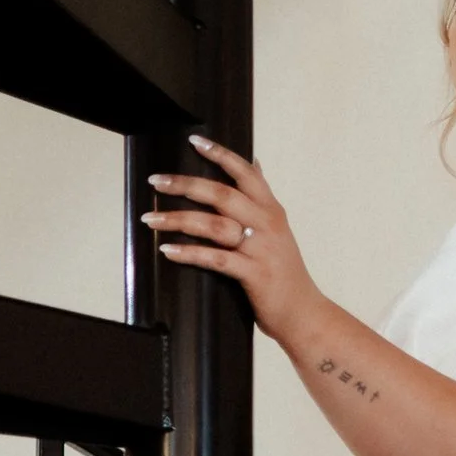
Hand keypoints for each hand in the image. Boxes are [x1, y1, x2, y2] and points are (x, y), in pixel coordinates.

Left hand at [140, 135, 316, 340]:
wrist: (304, 314)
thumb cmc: (286, 273)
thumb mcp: (279, 228)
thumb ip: (263, 198)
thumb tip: (255, 164)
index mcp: (271, 210)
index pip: (245, 173)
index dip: (220, 154)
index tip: (194, 141)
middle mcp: (267, 224)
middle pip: (221, 194)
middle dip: (185, 185)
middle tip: (156, 181)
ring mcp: (261, 249)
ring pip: (213, 225)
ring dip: (177, 220)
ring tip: (151, 219)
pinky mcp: (253, 274)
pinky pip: (215, 259)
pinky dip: (189, 253)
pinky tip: (168, 250)